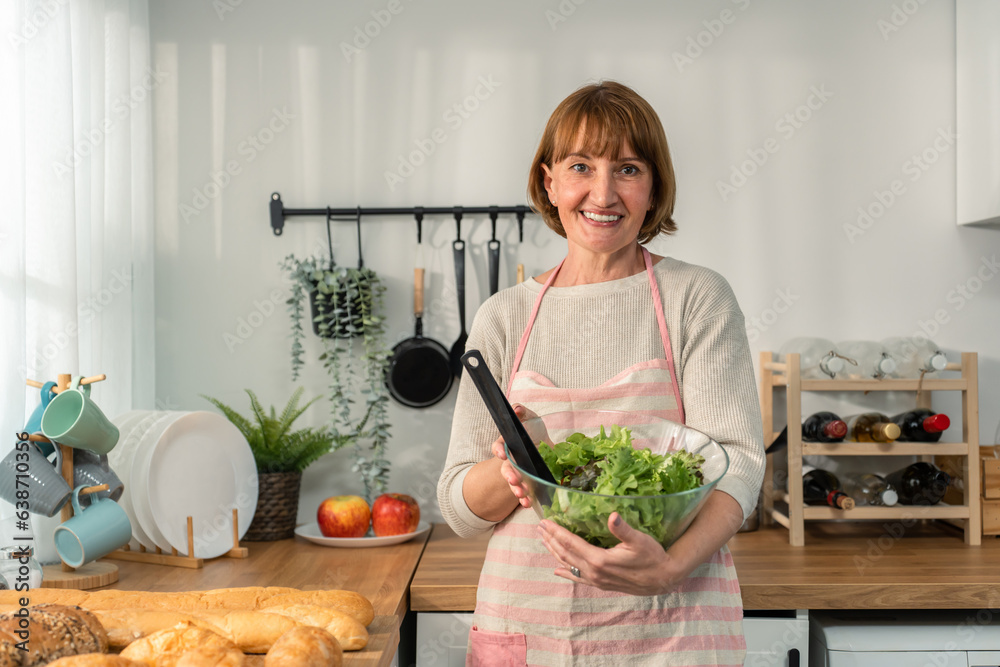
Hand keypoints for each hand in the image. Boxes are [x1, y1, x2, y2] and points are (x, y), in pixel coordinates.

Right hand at [491, 403, 538, 508]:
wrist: (543, 449)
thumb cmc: (533, 431)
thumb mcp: (529, 418)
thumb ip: (522, 413)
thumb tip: (517, 408)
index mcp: (509, 444)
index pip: (499, 446)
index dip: (498, 450)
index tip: (501, 454)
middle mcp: (511, 460)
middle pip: (505, 468)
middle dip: (509, 475)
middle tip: (514, 480)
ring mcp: (518, 473)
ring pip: (513, 482)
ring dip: (516, 489)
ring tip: (521, 494)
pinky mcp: (527, 484)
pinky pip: (524, 493)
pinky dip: (525, 499)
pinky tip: (528, 503)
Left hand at [537, 513, 685, 595]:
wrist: (664, 579)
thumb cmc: (652, 556)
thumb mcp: (639, 540)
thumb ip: (623, 529)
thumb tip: (612, 515)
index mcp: (600, 560)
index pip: (571, 543)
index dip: (557, 531)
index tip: (545, 521)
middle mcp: (594, 572)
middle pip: (566, 553)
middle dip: (551, 539)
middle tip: (539, 527)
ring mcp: (597, 580)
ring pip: (569, 565)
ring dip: (555, 552)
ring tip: (543, 540)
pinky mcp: (602, 584)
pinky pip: (578, 578)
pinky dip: (566, 572)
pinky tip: (557, 570)